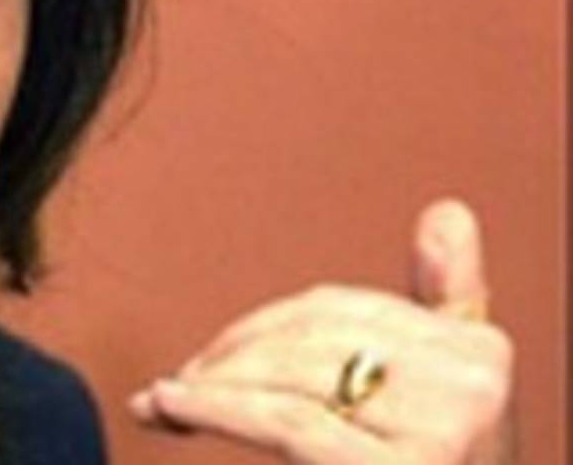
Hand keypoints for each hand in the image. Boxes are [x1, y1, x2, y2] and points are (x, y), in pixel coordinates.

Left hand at [129, 200, 514, 463]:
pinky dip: (217, 408)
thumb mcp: (451, 396)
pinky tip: (170, 405)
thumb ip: (444, 303)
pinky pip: (285, 423)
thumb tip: (444, 213)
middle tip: (174, 384)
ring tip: (161, 403)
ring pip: (289, 380)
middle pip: (309, 340)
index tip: (210, 353)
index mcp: (479, 348)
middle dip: (229, 358)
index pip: (339, 308)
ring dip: (210, 386)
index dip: (261, 326)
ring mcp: (442, 427)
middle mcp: (470, 382)